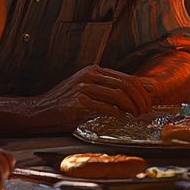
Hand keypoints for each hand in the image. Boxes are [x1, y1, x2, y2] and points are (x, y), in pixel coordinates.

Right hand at [26, 66, 154, 126]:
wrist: (40, 111)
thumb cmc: (65, 103)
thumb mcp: (87, 88)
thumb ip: (108, 88)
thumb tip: (135, 95)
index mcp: (94, 70)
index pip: (128, 78)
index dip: (142, 91)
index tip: (149, 102)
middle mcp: (90, 76)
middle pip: (127, 85)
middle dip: (141, 100)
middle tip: (146, 112)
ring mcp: (84, 88)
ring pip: (119, 95)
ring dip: (133, 107)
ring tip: (137, 116)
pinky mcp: (78, 102)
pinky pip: (106, 107)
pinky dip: (117, 114)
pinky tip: (121, 118)